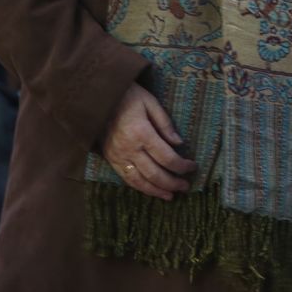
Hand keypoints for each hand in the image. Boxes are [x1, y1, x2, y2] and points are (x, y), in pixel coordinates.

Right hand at [101, 83, 196, 200]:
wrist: (98, 96)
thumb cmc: (127, 95)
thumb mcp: (150, 101)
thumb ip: (165, 122)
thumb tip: (179, 143)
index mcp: (142, 133)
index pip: (167, 157)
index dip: (182, 166)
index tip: (192, 167)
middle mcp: (129, 148)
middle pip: (155, 174)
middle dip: (172, 183)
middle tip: (185, 186)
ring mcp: (118, 156)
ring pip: (139, 181)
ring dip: (156, 191)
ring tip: (170, 196)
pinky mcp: (110, 158)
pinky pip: (126, 178)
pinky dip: (140, 187)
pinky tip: (150, 190)